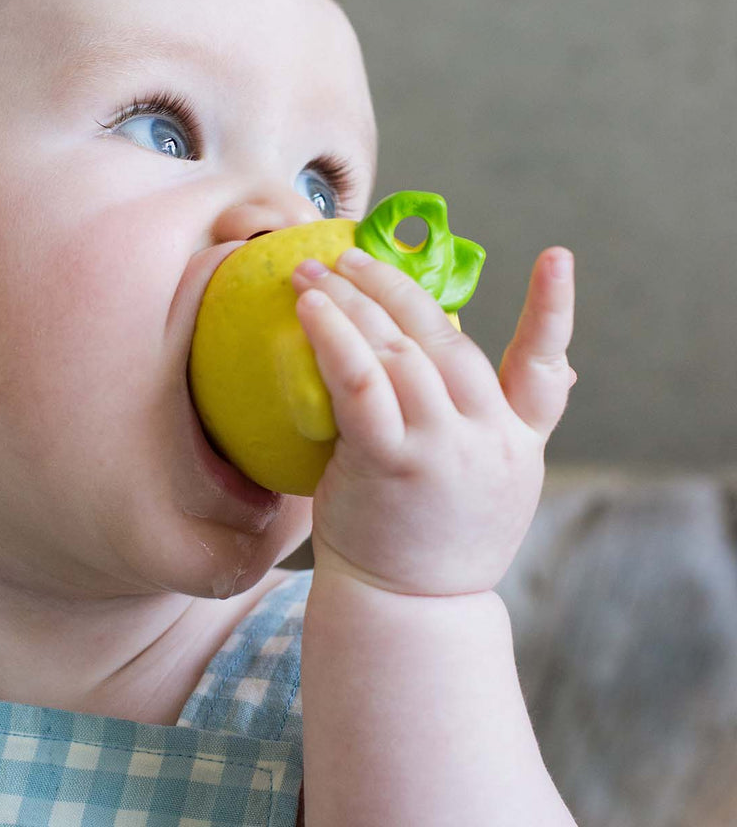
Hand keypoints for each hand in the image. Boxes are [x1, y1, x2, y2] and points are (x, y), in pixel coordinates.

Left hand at [292, 246, 574, 596]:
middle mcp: (490, 437)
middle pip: (445, 339)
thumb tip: (534, 370)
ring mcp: (445, 448)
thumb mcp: (491, 486)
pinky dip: (335, 337)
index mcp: (516, 440)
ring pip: (400, 350)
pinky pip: (362, 382)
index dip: (554, 311)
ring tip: (312, 273)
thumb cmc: (433, 540)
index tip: (558, 258)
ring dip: (352, 301)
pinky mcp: (393, 462)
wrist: (407, 611)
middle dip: (395, 287)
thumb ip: (502, 427)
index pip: (546, 369)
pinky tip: (308, 309)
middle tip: (350, 255)